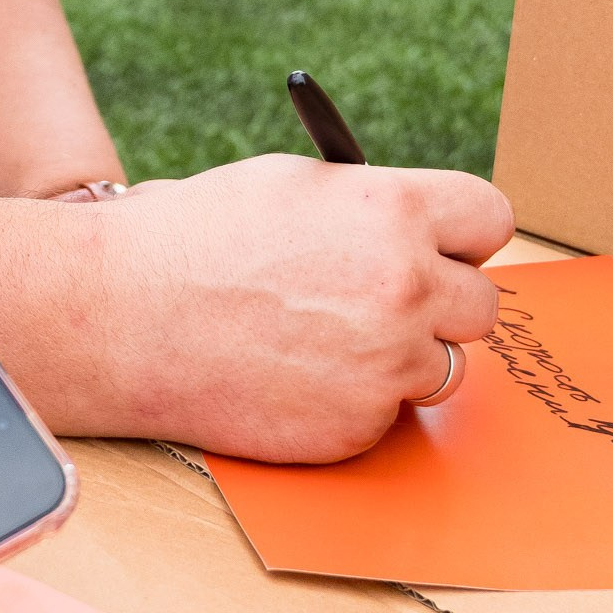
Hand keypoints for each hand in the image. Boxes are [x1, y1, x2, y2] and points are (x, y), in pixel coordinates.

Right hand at [67, 154, 511, 459]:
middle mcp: (404, 287)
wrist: (122, 317)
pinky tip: (295, 378)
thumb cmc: (193, 238)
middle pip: (481, 305)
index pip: (491, 219)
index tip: (445, 248)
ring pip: (443, 367)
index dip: (463, 236)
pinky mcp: (356, 427)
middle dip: (441, 303)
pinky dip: (352, 402)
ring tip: (328, 342)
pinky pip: (387, 416)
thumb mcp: (291, 185)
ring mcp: (385, 364)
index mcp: (392, 210)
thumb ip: (370, 205)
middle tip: (388, 303)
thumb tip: (420, 229)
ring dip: (402, 359)